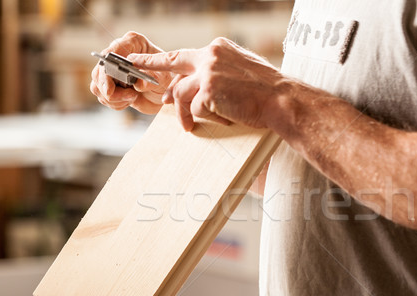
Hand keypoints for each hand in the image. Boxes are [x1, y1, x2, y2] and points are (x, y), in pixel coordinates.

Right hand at [90, 31, 174, 113]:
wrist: (165, 90)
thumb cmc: (167, 78)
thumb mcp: (164, 78)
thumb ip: (152, 79)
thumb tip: (138, 84)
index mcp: (132, 42)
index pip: (110, 53)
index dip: (106, 71)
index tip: (109, 89)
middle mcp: (118, 53)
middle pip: (99, 71)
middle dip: (110, 90)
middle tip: (131, 97)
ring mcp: (111, 68)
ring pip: (97, 86)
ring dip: (113, 98)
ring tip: (133, 98)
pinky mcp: (110, 83)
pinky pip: (102, 96)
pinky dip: (114, 103)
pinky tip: (129, 100)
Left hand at [127, 37, 284, 129]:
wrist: (281, 99)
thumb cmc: (267, 90)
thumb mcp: (242, 70)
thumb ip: (220, 71)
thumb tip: (200, 83)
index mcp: (218, 48)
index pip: (186, 55)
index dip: (170, 65)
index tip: (154, 65)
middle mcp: (210, 56)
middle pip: (171, 61)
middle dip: (150, 65)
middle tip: (135, 67)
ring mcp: (208, 73)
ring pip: (179, 93)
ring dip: (180, 112)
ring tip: (187, 126)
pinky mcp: (208, 92)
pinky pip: (194, 109)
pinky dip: (202, 119)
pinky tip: (214, 123)